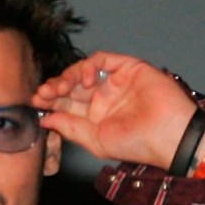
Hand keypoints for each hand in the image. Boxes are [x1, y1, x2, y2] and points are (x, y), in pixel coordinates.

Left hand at [32, 52, 197, 168]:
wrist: (169, 135)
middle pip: (71, 86)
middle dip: (54, 88)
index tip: (36, 103)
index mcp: (94, 117)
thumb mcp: (95, 141)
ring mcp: (115, 81)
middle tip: (42, 94)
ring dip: (67, 76)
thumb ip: (70, 128)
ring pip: (83, 70)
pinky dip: (88, 65)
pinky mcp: (128, 68)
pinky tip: (84, 80)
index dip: (50, 101)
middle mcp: (103, 97)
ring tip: (60, 88)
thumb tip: (44, 119)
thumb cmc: (136, 144)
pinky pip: (102, 59)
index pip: (66, 104)